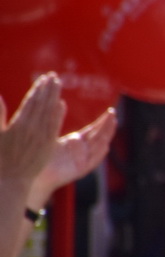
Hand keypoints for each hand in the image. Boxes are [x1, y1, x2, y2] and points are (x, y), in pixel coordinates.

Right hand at [0, 75, 65, 193]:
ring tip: (58, 85)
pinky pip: (54, 127)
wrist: (10, 180)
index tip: (44, 78)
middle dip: (49, 89)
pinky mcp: (48, 146)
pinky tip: (61, 105)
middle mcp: (34, 130)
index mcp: (20, 125)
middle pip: (44, 104)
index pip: (32, 102)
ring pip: (51, 113)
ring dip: (55, 97)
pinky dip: (58, 114)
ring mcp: (43, 139)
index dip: (38, 88)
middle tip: (53, 76)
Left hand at [30, 109, 116, 208]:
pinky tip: (105, 146)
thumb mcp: (50, 134)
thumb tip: (61, 102)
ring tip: (113, 124)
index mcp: (75, 142)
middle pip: (99, 136)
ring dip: (106, 136)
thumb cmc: (39, 156)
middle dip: (107, 126)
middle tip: (113, 114)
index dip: (102, 122)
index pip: (93, 130)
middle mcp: (81, 151)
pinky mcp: (80, 170)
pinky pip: (93, 161)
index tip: (110, 112)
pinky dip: (99, 154)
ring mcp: (82, 160)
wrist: (35, 175)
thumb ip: (57, 120)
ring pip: (99, 147)